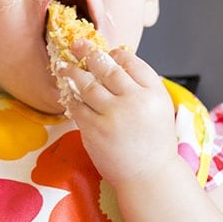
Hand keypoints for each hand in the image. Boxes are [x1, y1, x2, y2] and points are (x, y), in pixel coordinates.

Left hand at [56, 42, 176, 183]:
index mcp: (154, 93)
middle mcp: (134, 100)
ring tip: (63, 66)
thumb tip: (114, 63)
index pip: (131, 62)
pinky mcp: (95, 129)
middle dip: (88, 53)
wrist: (149, 176)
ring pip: (87, 84)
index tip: (106, 53)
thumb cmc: (153, 143)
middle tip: (77, 45)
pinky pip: (77, 106)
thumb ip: (141, 86)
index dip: (115, 54)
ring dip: (72, 72)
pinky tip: (67, 93)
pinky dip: (71, 98)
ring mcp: (113, 114)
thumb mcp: (159, 108)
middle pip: (107, 67)